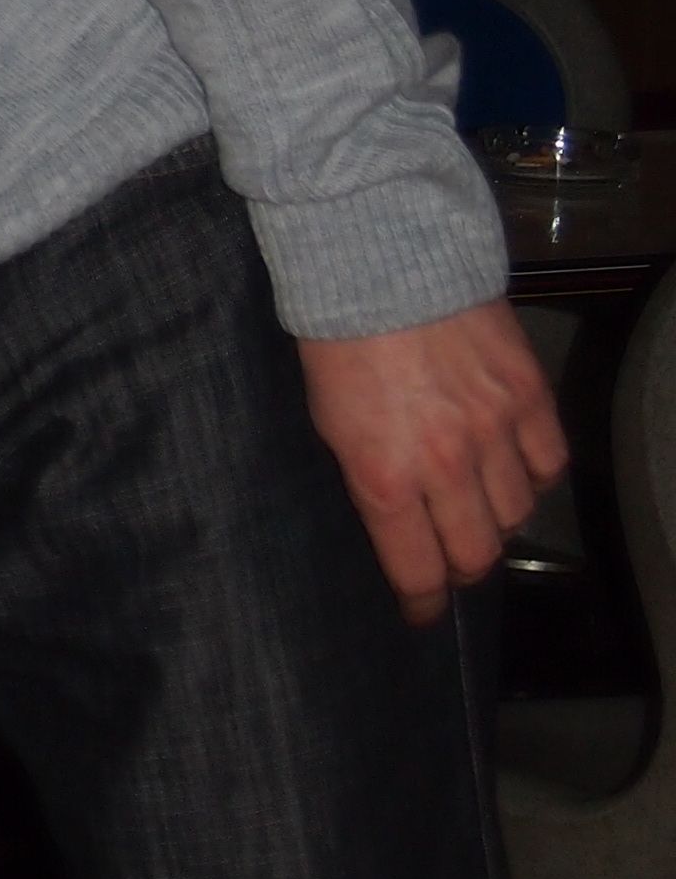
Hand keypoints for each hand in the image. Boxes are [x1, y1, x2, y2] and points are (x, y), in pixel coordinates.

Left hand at [297, 298, 565, 623]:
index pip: (418, 570)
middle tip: (449, 561)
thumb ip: (369, 480)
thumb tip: (394, 520)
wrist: (384, 267)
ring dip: (496, 519)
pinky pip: (549, 462)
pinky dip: (533, 474)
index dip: (421, 602)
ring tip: (476, 506)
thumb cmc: (339, 345)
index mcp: (386, 479)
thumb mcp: (330, 426)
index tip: (420, 611)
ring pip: (516, 512)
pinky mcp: (530, 394)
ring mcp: (496, 430)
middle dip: (461, 568)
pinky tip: (513, 466)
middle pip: (476, 553)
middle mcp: (448, 465)